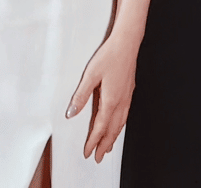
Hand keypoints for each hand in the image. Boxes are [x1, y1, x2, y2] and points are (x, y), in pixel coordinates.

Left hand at [65, 36, 136, 162]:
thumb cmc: (110, 56)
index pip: (100, 127)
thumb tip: (72, 112)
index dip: (93, 141)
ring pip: (120, 124)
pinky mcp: (129, 91)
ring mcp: (127, 97)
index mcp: (111, 101)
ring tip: (109, 147)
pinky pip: (124, 116)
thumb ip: (81, 95)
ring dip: (113, 137)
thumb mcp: (91, 74)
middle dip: (105, 145)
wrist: (127, 43)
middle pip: (112, 130)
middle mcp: (121, 102)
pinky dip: (120, 126)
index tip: (88, 152)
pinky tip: (118, 125)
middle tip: (99, 157)